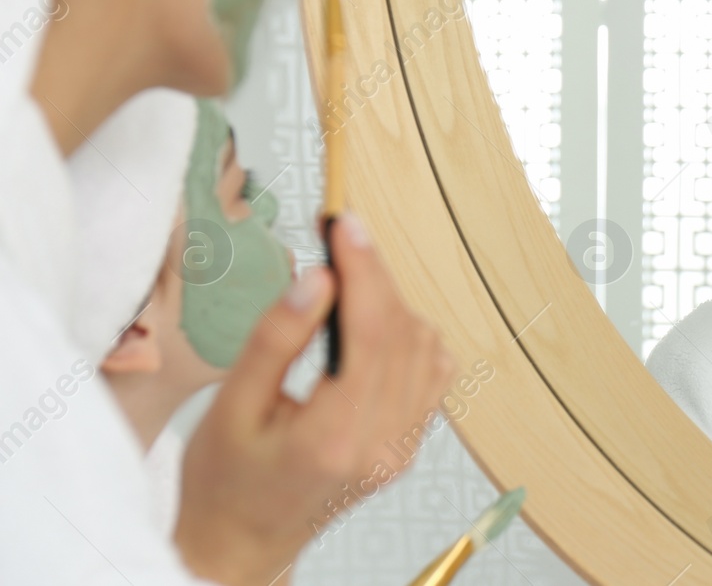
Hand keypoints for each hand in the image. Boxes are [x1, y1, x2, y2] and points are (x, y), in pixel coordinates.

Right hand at [173, 214, 455, 584]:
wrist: (241, 540)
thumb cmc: (225, 480)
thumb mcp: (229, 405)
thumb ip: (276, 339)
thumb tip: (319, 276)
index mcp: (333, 439)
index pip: (372, 334)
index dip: (364, 269)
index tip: (345, 226)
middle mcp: (383, 445)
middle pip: (402, 333)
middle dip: (374, 276)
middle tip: (341, 239)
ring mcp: (403, 447)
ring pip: (424, 346)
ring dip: (391, 303)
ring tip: (345, 287)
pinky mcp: (409, 443)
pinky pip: (432, 370)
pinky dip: (409, 335)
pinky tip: (372, 327)